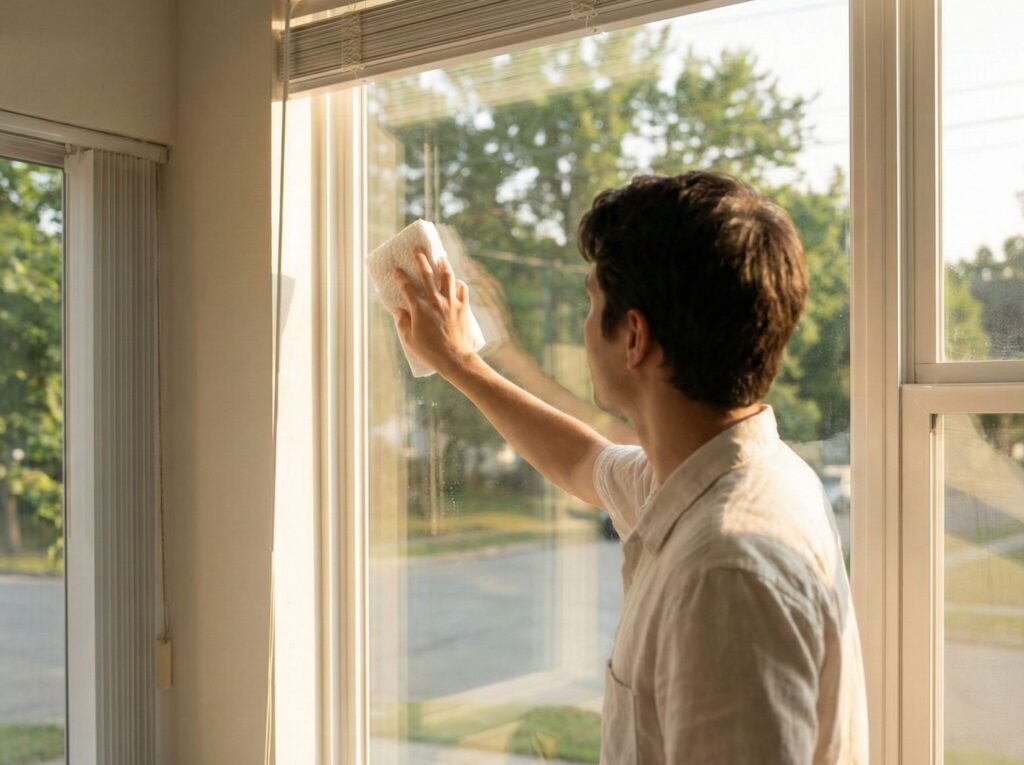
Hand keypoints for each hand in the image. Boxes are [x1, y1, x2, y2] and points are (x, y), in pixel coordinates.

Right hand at [392, 249, 474, 378]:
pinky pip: (462, 290)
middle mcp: (434, 301)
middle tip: (417, 249)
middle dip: (420, 259)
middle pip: (426, 274)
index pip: (406, 287)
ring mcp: (450, 302)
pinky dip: (459, 284)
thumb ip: (403, 323)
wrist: (454, 358)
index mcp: (419, 308)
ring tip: (440, 257)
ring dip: (443, 264)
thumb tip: (397, 310)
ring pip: (447, 276)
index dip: (400, 277)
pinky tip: (457, 281)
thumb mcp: (410, 339)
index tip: (396, 270)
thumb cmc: (430, 352)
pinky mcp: (463, 307)